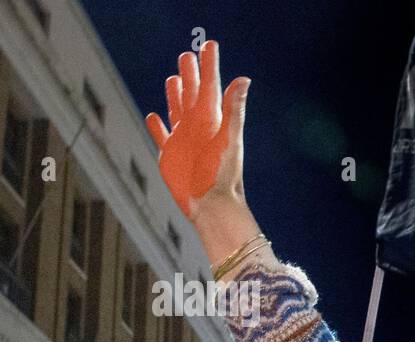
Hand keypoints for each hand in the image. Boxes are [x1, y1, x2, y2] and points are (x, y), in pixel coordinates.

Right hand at [146, 40, 249, 218]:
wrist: (212, 205)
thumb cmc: (224, 175)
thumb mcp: (229, 138)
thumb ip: (233, 109)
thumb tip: (243, 80)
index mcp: (212, 120)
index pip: (210, 85)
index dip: (209, 65)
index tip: (209, 46)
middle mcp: (197, 127)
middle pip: (192, 93)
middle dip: (190, 74)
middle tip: (187, 55)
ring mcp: (183, 140)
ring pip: (177, 110)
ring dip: (175, 94)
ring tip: (174, 78)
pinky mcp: (170, 155)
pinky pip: (161, 136)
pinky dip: (157, 125)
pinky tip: (153, 115)